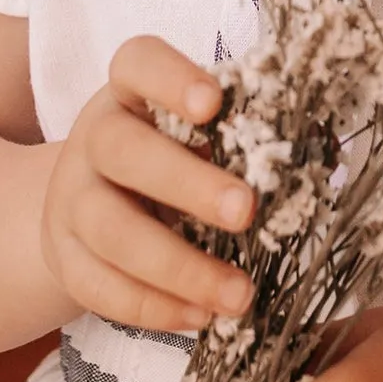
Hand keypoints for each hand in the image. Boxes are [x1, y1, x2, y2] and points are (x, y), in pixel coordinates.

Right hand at [39, 38, 254, 334]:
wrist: (91, 208)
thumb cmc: (172, 161)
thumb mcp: (200, 138)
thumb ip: (242, 138)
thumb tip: (318, 159)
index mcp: (131, 94)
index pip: (137, 64)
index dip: (170, 79)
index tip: (214, 103)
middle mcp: (94, 139)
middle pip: (123, 151)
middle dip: (187, 184)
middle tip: (246, 210)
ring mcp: (71, 199)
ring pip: (110, 230)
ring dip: (179, 267)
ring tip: (239, 296)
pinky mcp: (64, 256)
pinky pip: (98, 286)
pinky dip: (153, 308)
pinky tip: (201, 317)